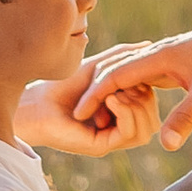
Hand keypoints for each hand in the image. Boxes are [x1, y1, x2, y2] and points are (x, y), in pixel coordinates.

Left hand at [18, 57, 162, 155]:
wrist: (38, 100)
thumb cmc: (65, 83)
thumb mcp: (99, 66)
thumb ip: (123, 57)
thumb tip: (148, 45)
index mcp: (121, 112)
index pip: (152, 104)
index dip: (148, 85)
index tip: (133, 72)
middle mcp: (119, 128)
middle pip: (153, 119)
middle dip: (145, 97)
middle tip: (125, 84)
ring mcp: (112, 138)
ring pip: (146, 129)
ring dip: (137, 106)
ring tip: (115, 93)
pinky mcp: (102, 145)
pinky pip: (129, 133)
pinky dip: (126, 113)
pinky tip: (111, 99)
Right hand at [75, 21, 191, 153]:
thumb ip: (186, 117)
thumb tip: (163, 144)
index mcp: (157, 58)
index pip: (115, 75)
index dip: (94, 95)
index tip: (78, 115)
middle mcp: (155, 54)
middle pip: (114, 71)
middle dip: (96, 93)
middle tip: (81, 119)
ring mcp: (162, 58)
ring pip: (127, 74)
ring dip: (111, 92)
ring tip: (99, 116)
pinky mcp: (171, 63)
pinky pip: (141, 77)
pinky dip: (129, 91)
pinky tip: (129, 106)